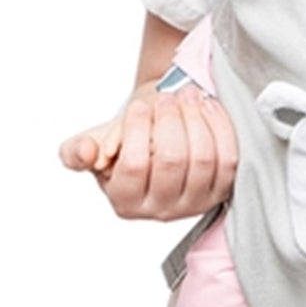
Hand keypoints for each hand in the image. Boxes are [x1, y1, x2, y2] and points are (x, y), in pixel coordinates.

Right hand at [59, 87, 238, 221]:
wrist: (160, 139)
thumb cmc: (127, 142)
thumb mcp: (94, 146)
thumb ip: (78, 151)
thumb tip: (88, 152)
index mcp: (126, 202)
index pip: (134, 166)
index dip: (137, 130)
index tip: (138, 106)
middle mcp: (162, 210)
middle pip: (172, 161)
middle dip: (170, 120)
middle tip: (166, 97)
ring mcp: (195, 203)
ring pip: (202, 158)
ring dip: (195, 119)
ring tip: (186, 96)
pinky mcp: (221, 190)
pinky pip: (227, 158)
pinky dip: (219, 127)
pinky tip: (206, 107)